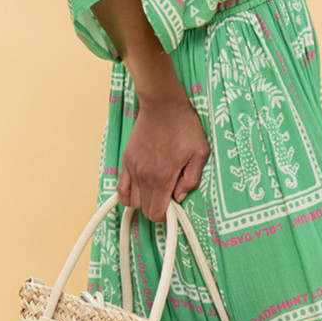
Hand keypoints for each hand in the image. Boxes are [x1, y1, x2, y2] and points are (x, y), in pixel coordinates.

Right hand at [117, 93, 209, 221]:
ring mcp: (133, 168)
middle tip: (168, 196)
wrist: (163, 105)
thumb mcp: (200, 152)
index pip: (157, 213)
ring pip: (132, 202)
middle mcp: (145, 176)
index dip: (167, 215)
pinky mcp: (127, 161)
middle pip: (145, 210)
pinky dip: (128, 195)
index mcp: (163, 177)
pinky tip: (139, 190)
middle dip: (157, 209)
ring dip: (144, 202)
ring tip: (156, 191)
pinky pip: (121, 188)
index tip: (174, 206)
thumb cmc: (184, 126)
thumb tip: (180, 197)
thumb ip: (192, 179)